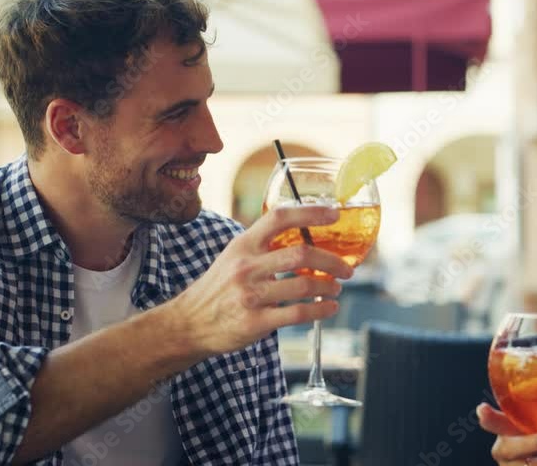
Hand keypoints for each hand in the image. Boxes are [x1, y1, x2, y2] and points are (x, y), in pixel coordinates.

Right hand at [167, 205, 352, 358]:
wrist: (189, 323)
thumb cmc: (218, 288)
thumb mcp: (234, 256)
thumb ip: (263, 245)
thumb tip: (304, 234)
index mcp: (243, 245)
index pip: (279, 217)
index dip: (310, 213)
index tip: (334, 214)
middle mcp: (246, 267)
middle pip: (301, 254)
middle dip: (332, 261)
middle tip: (347, 268)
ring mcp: (250, 295)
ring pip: (303, 286)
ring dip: (329, 287)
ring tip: (336, 288)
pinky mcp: (255, 322)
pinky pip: (297, 314)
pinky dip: (320, 311)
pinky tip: (328, 308)